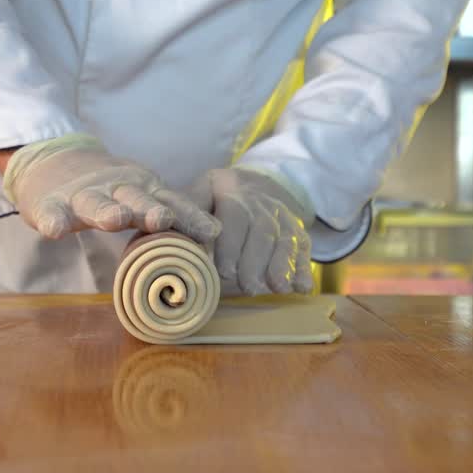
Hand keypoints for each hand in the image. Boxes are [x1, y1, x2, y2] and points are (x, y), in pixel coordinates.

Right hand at [3, 134, 220, 242]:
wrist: (50, 161)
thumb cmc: (108, 189)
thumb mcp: (140, 196)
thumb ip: (170, 212)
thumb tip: (218, 235)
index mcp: (141, 191)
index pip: (171, 203)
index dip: (190, 216)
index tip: (211, 231)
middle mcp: (115, 190)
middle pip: (135, 200)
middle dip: (150, 210)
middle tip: (163, 218)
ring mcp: (81, 196)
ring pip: (95, 204)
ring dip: (105, 211)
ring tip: (113, 219)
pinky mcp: (49, 204)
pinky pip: (51, 213)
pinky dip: (53, 221)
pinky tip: (54, 230)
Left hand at [195, 167, 313, 296]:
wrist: (254, 183)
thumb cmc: (216, 196)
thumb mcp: (200, 191)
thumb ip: (187, 210)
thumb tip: (168, 227)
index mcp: (234, 194)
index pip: (235, 218)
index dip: (232, 245)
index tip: (225, 272)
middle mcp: (262, 205)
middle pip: (263, 232)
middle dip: (256, 262)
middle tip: (249, 288)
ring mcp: (283, 218)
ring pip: (285, 240)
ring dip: (283, 266)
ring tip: (278, 288)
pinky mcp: (297, 233)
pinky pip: (303, 249)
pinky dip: (305, 269)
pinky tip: (304, 288)